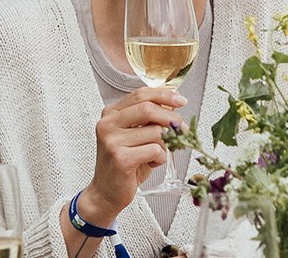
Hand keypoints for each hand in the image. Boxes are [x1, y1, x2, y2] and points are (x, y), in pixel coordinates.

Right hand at [79, 87, 185, 224]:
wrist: (106, 192)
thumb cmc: (124, 163)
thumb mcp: (135, 136)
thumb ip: (148, 119)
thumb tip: (173, 105)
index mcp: (110, 114)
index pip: (140, 94)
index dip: (163, 95)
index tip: (180, 100)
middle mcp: (108, 124)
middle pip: (148, 109)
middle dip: (170, 118)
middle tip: (181, 128)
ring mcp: (112, 141)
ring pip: (156, 132)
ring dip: (164, 145)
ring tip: (155, 154)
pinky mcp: (121, 158)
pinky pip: (155, 150)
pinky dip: (160, 158)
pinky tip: (151, 163)